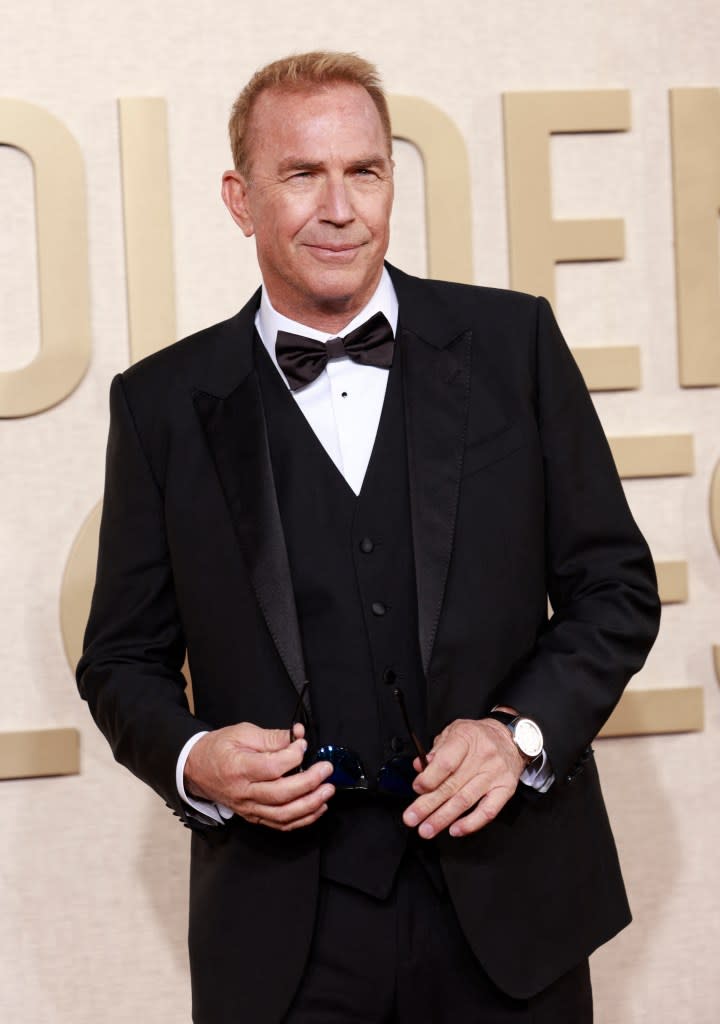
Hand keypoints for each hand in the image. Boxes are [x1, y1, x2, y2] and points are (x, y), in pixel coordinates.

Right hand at [184, 722, 334, 830]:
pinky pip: (280, 824)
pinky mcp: (253, 817)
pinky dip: (302, 819)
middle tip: (326, 770)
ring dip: (311, 804)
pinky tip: (318, 807)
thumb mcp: (242, 733)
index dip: (293, 757)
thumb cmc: (218, 748)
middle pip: (281, 794)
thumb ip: (272, 737)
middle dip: (309, 782)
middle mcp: (243, 793)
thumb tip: (298, 736)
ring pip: (283, 814)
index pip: (271, 768)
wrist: (195, 769)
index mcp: (238, 768)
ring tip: (328, 790)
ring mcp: (248, 808)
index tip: (303, 745)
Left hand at [402, 717, 524, 838]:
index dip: (429, 778)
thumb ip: (436, 750)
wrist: (510, 740)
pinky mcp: (505, 790)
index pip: (446, 762)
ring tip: (427, 829)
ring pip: (465, 801)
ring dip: (443, 818)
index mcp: (466, 738)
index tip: (417, 788)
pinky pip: (488, 811)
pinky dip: (470, 824)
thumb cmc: (478, 737)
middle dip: (428, 805)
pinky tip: (455, 830)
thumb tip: (420, 767)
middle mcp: (482, 757)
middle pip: (451, 786)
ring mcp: (495, 775)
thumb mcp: (454, 732)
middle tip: (412, 819)